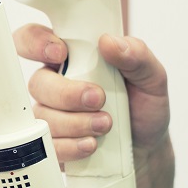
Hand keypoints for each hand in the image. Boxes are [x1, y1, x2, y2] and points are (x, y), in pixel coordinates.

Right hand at [13, 23, 171, 169]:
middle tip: (98, 98)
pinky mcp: (52, 143)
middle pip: (37, 82)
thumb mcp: (152, 77)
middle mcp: (54, 84)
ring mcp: (50, 114)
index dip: (36, 42)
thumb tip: (109, 42)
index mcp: (72, 58)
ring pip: (43, 116)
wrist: (147, 149)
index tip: (60, 53)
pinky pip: (46, 145)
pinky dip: (70, 146)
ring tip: (105, 125)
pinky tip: (90, 144)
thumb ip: (136, 55)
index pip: (34, 39)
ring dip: (75, 122)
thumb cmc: (143, 107)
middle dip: (66, 93)